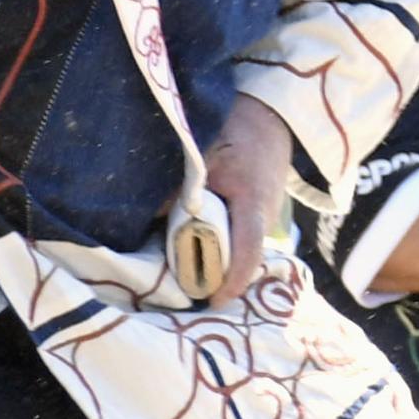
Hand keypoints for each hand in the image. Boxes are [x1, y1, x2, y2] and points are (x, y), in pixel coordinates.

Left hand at [200, 92, 297, 302]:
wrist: (269, 116)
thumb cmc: (236, 130)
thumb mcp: (202, 154)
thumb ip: (181, 188)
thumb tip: (148, 220)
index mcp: (253, 201)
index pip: (247, 250)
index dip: (231, 281)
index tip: (212, 302)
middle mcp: (266, 217)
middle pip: (240, 260)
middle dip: (213, 276)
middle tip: (181, 289)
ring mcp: (267, 219)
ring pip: (240, 252)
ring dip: (215, 260)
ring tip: (184, 268)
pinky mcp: (261, 217)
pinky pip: (240, 241)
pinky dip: (220, 246)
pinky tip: (197, 246)